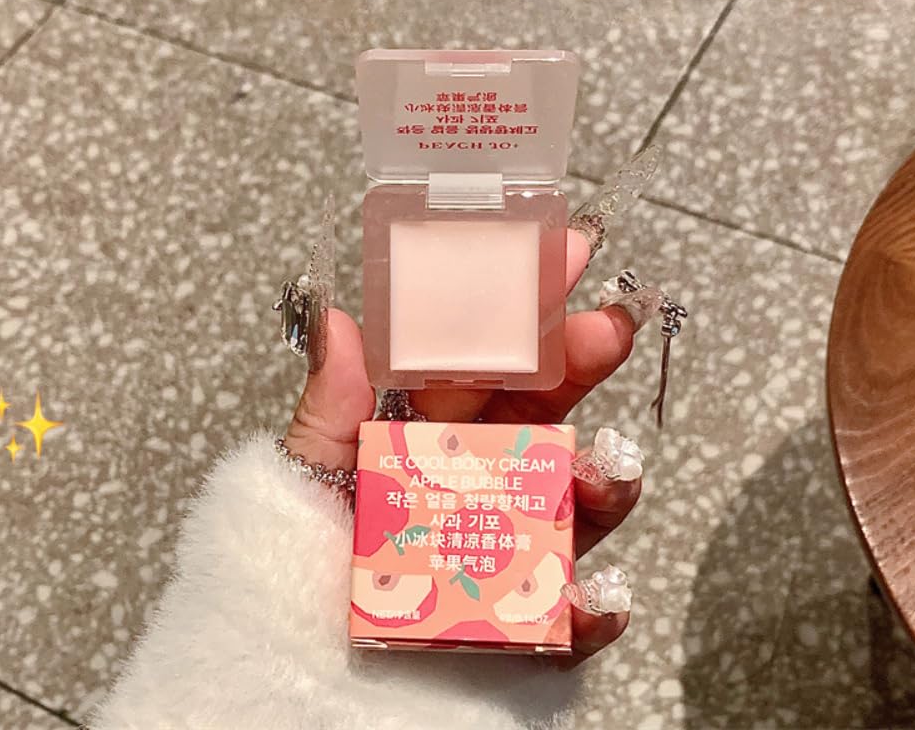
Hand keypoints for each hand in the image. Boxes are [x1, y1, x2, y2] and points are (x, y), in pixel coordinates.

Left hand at [284, 229, 641, 660]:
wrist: (304, 665)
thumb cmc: (307, 552)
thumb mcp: (312, 469)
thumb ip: (329, 402)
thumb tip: (332, 314)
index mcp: (436, 425)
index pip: (489, 352)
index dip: (527, 300)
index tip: (566, 248)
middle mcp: (483, 471)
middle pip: (546, 408)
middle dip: (580, 364)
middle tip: (609, 326)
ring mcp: (512, 537)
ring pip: (577, 498)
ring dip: (604, 480)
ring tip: (600, 475)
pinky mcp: (528, 612)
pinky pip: (575, 609)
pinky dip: (595, 608)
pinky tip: (592, 602)